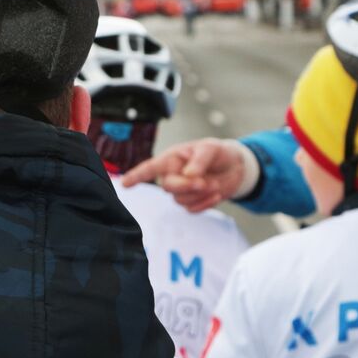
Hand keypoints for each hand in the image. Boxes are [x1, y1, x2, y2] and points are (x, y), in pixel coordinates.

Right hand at [122, 138, 250, 212]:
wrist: (235, 167)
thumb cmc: (217, 153)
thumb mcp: (210, 148)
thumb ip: (198, 161)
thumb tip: (188, 175)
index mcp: (171, 159)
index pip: (150, 168)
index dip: (136, 176)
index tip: (123, 184)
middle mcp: (172, 175)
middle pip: (168, 187)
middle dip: (186, 186)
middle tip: (204, 182)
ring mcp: (180, 191)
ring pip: (180, 200)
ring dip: (199, 194)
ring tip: (214, 184)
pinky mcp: (191, 202)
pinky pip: (192, 209)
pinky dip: (206, 203)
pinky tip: (216, 194)